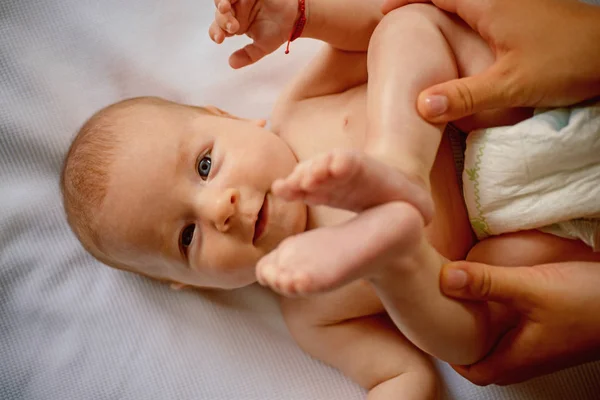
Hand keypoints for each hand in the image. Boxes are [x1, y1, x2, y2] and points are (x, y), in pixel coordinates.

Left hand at [209, 0, 297, 68]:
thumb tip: (231, 64)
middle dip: (222, 20)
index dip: (215, 33)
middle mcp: (235, 11)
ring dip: (222, 3)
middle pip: (219, 14)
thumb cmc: (279, 31)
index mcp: (235, 25)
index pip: (218, 29)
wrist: (296, 18)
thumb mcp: (262, 47)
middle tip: (233, 27)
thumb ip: (247, 55)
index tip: (220, 39)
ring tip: (225, 8)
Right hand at [381, 0, 599, 123]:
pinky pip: (485, 9)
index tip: (385, 12)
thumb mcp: (512, 85)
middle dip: (423, 3)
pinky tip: (465, 40)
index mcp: (489, 4)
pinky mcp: (527, 14)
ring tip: (425, 32)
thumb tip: (420, 106)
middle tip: (402, 24)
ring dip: (444, 9)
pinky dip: (465, 17)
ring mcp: (516, 3)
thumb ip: (465, 95)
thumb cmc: (567, 63)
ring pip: (468, 1)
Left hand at [439, 260, 599, 384]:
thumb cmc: (591, 301)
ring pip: (504, 345)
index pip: (475, 371)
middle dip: (464, 343)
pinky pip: (520, 333)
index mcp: (521, 358)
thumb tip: (444, 279)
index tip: (434, 334)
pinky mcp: (557, 331)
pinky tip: (498, 296)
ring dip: (484, 330)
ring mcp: (546, 346)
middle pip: (488, 360)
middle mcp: (532, 357)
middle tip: (445, 318)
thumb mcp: (533, 287)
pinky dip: (502, 319)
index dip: (452, 357)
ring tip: (464, 305)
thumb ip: (488, 283)